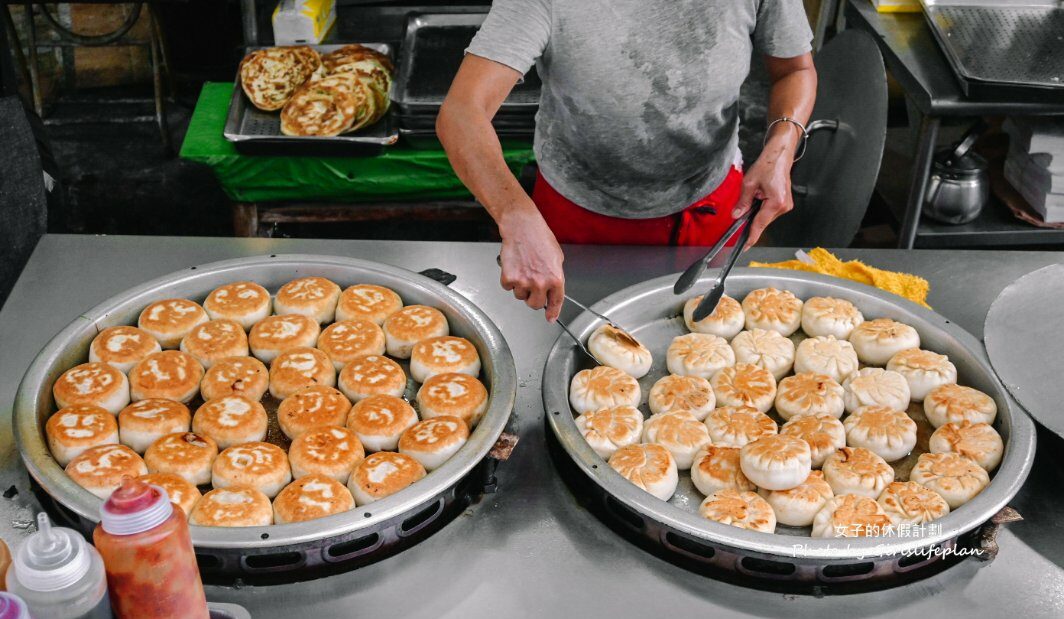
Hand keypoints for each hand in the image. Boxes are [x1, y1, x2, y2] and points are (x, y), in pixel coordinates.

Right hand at [498, 207, 565, 321]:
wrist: (522, 228)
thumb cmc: (539, 238)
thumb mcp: (556, 259)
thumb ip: (555, 277)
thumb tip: (552, 291)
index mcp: (556, 279)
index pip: (555, 302)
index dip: (552, 312)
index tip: (550, 318)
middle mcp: (540, 283)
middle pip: (534, 304)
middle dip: (533, 298)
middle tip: (531, 286)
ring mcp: (524, 282)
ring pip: (520, 296)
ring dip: (520, 287)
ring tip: (523, 269)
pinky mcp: (509, 278)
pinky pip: (508, 287)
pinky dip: (509, 280)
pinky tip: (514, 267)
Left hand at [732, 129, 797, 248]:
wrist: (779, 156)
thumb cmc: (768, 165)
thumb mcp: (749, 183)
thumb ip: (742, 202)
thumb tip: (736, 215)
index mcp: (776, 202)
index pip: (760, 224)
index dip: (751, 236)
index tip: (746, 246)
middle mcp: (783, 206)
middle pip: (762, 221)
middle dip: (752, 217)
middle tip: (748, 201)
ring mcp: (786, 205)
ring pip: (766, 217)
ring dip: (758, 210)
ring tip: (758, 193)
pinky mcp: (785, 203)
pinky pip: (770, 212)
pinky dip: (763, 208)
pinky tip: (761, 196)